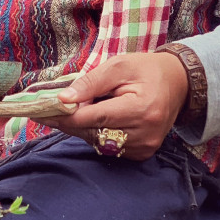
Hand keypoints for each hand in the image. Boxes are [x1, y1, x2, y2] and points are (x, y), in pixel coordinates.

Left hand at [46, 52, 189, 160]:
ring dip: (80, 128)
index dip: (65, 116)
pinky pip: (108, 147)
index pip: (94, 118)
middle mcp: (144, 134)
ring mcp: (144, 147)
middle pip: (93, 133)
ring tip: (67, 112)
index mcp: (141, 109)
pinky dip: (95, 133)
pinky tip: (90, 119)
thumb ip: (91, 82)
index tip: (41, 112)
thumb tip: (63, 99)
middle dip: (67, 122)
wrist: (178, 83)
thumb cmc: (146, 70)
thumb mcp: (118, 66)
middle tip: (44, 112)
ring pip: (98, 142)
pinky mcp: (142, 153)